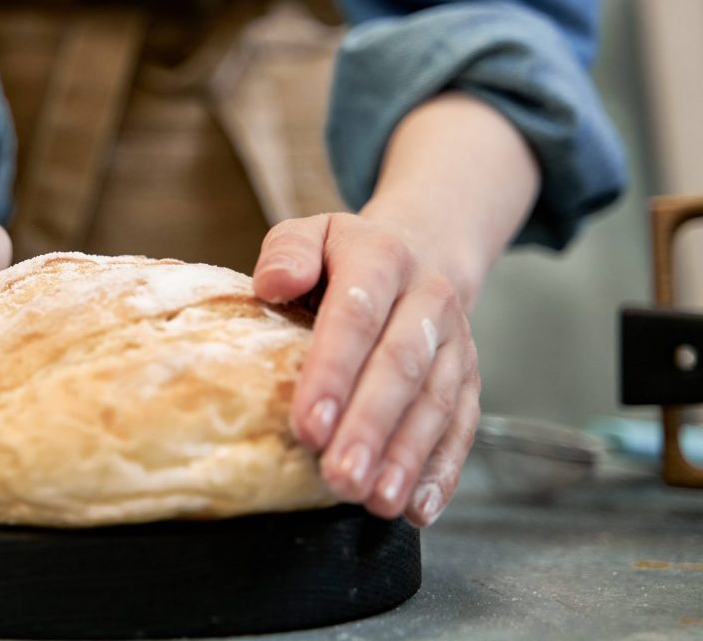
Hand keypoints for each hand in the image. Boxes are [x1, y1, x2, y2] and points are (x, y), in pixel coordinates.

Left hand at [253, 212, 479, 526]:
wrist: (417, 252)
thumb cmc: (340, 258)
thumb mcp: (308, 234)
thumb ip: (287, 250)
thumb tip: (274, 283)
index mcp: (381, 257)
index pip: (356, 315)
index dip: (333, 371)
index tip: (307, 424)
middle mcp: (427, 299)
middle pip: (401, 366)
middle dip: (370, 427)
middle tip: (340, 476)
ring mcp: (455, 342)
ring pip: (436, 403)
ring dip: (406, 457)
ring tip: (376, 501)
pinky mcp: (470, 380)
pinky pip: (462, 427)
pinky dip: (442, 471)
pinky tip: (418, 509)